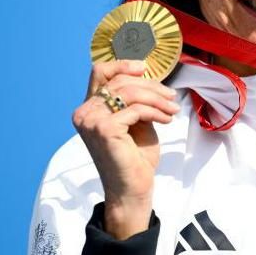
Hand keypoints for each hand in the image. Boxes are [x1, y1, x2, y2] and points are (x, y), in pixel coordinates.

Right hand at [72, 59, 179, 238]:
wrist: (132, 189)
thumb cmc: (134, 158)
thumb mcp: (135, 121)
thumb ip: (133, 100)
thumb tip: (147, 76)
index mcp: (88, 109)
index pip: (99, 72)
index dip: (122, 65)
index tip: (145, 68)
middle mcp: (84, 112)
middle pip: (120, 81)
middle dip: (151, 86)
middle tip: (171, 97)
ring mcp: (91, 120)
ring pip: (129, 92)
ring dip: (157, 99)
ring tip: (172, 110)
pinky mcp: (104, 129)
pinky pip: (136, 109)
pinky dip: (155, 112)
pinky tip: (165, 120)